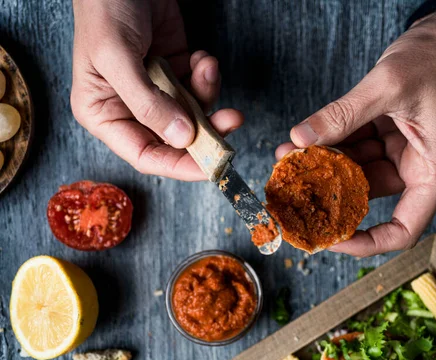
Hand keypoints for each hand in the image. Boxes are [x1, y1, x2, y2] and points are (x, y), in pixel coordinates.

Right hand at [70, 0, 242, 179]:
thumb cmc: (104, 9)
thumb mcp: (118, 57)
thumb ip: (148, 103)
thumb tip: (181, 139)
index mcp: (104, 113)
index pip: (145, 155)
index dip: (179, 166)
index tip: (210, 166)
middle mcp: (130, 108)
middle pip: (175, 140)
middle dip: (206, 131)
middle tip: (231, 119)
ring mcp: (156, 91)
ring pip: (193, 114)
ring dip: (208, 94)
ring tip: (206, 65)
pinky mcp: (175, 72)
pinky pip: (199, 88)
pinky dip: (206, 76)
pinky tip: (201, 57)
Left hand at [276, 7, 435, 256]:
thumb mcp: (389, 85)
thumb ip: (343, 115)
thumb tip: (300, 139)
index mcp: (433, 171)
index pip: (402, 229)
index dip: (366, 243)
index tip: (328, 239)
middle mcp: (416, 167)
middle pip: (367, 197)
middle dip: (326, 193)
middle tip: (289, 186)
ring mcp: (399, 150)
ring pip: (353, 170)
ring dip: (321, 164)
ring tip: (287, 156)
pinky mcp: (386, 133)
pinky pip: (352, 146)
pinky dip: (329, 143)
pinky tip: (302, 140)